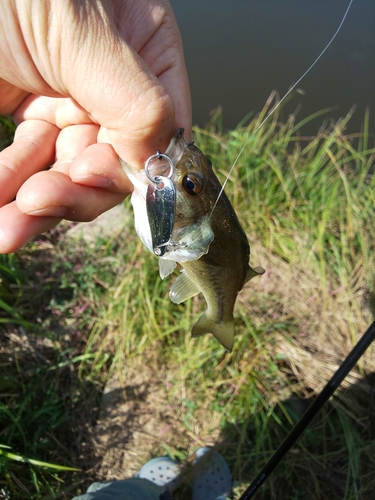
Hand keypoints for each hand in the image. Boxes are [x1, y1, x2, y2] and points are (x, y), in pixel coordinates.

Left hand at [0, 0, 190, 252]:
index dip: (133, 165)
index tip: (89, 174)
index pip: (162, 130)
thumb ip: (133, 99)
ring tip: (6, 228)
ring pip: (67, 174)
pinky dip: (9, 185)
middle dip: (74, 191)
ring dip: (36, 206)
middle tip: (36, 201)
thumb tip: (160, 166)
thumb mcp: (80, 27)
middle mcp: (113, 86)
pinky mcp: (28, 116)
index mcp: (146, 54)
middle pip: (112, 165)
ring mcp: (69, 103)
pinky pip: (27, 165)